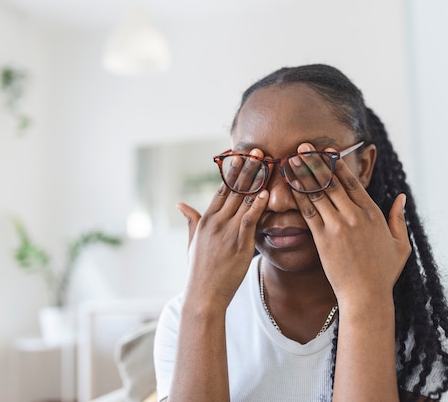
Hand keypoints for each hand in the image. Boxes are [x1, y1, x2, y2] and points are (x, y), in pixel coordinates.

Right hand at [177, 148, 268, 310]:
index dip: (234, 171)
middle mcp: (216, 222)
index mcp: (206, 219)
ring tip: (268, 164)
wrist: (203, 295)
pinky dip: (258, 206)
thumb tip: (180, 204)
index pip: (222, 189)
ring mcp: (227, 233)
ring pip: (244, 201)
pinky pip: (249, 221)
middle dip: (248, 169)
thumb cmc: (198, 270)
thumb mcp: (192, 242)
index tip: (243, 155)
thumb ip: (191, 220)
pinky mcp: (239, 245)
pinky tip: (266, 193)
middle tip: (259, 152)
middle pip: (234, 189)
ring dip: (257, 181)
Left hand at [291, 143, 410, 303]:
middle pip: (331, 182)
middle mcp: (354, 215)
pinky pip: (307, 212)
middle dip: (315, 162)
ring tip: (291, 158)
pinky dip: (297, 196)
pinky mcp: (322, 239)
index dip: (336, 164)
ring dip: (302, 174)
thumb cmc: (384, 273)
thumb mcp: (400, 245)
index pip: (352, 181)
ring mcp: (337, 226)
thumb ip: (400, 219)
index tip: (327, 150)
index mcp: (373, 213)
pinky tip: (288, 184)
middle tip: (302, 146)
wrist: (366, 296)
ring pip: (317, 193)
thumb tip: (402, 197)